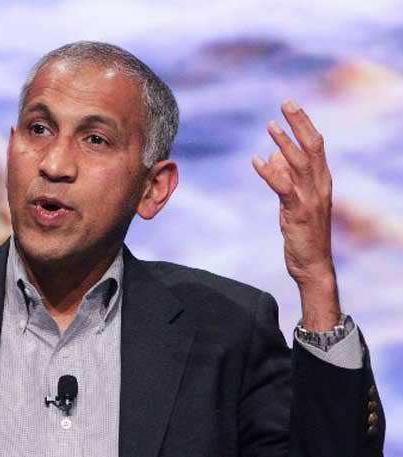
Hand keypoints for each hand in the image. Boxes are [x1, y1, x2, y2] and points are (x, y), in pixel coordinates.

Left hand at [252, 99, 339, 330]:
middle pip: (312, 147)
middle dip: (299, 123)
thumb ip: (286, 178)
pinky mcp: (298, 213)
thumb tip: (273, 156)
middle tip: (286, 102)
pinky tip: (257, 161)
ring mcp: (310, 199)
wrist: (312, 265)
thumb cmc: (304, 232)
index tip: (290, 105)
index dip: (303, 124)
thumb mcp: (293, 201)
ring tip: (270, 125)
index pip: (315, 145)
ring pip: (300, 164)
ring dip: (285, 142)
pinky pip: (284, 188)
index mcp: (321, 181)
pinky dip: (271, 173)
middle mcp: (320, 186)